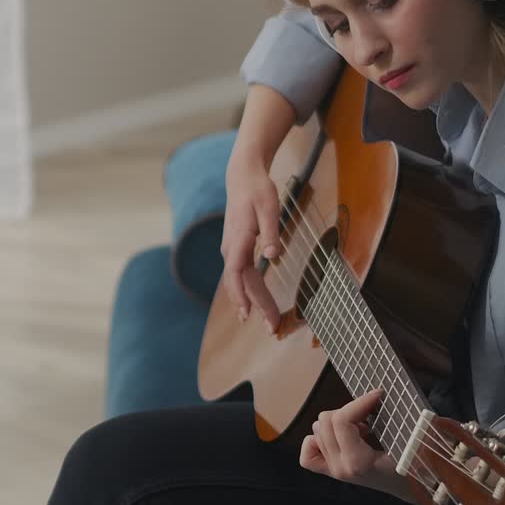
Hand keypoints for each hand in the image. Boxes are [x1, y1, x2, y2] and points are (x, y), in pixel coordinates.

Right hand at [220, 156, 282, 332]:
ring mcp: (232, 250)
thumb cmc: (257, 190)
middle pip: (242, 283)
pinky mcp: (236, 249)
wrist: (242, 177)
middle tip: (272, 327)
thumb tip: (273, 255)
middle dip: (256, 305)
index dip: (241, 294)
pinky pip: (241, 275)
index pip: (236, 273)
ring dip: (252, 301)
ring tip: (265, 321)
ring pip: (240, 281)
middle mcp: (231, 249)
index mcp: (239, 240)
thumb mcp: (269, 207)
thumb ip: (271, 232)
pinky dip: (249, 291)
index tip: (249, 313)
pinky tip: (253, 303)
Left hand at [299, 390, 416, 503]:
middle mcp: (339, 467)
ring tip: (361, 428)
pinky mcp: (329, 471)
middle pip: (325, 421)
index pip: (342, 420)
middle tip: (370, 416)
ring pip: (317, 429)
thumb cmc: (413, 466)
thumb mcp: (406, 442)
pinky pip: (308, 450)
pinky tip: (338, 437)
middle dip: (349, 411)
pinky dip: (318, 439)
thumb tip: (378, 393)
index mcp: (357, 462)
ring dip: (337, 422)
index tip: (378, 395)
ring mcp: (332, 470)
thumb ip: (391, 420)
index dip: (359, 401)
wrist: (410, 488)